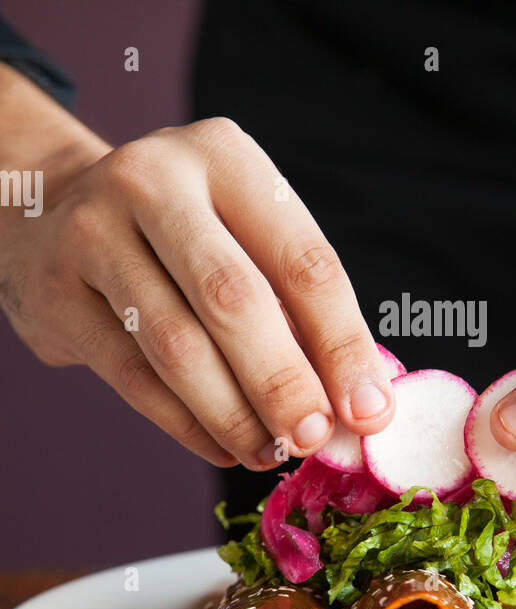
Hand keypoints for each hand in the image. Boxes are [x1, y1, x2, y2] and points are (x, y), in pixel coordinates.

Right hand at [0, 109, 393, 468]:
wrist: (52, 210)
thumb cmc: (181, 233)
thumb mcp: (243, 233)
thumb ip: (299, 307)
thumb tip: (361, 402)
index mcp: (225, 156)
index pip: (303, 259)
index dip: (343, 343)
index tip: (370, 410)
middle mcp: (154, 181)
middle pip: (234, 299)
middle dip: (284, 383)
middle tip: (314, 437)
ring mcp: (93, 232)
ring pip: (177, 346)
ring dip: (235, 415)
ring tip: (270, 453)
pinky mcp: (55, 293)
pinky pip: (134, 378)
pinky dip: (188, 426)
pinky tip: (224, 447)